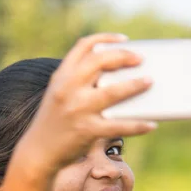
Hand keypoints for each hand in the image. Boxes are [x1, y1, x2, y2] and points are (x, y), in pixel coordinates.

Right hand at [17, 33, 155, 175]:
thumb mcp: (60, 94)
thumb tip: (118, 77)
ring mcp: (78, 109)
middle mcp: (68, 88)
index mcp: (61, 76)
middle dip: (123, 56)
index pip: (83, 47)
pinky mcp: (87, 130)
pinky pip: (118, 126)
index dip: (106, 39)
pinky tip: (151, 125)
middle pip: (100, 62)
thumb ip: (79, 82)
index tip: (125, 40)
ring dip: (135, 85)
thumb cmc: (56, 122)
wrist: (39, 151)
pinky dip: (137, 125)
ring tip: (150, 82)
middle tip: (141, 59)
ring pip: (113, 92)